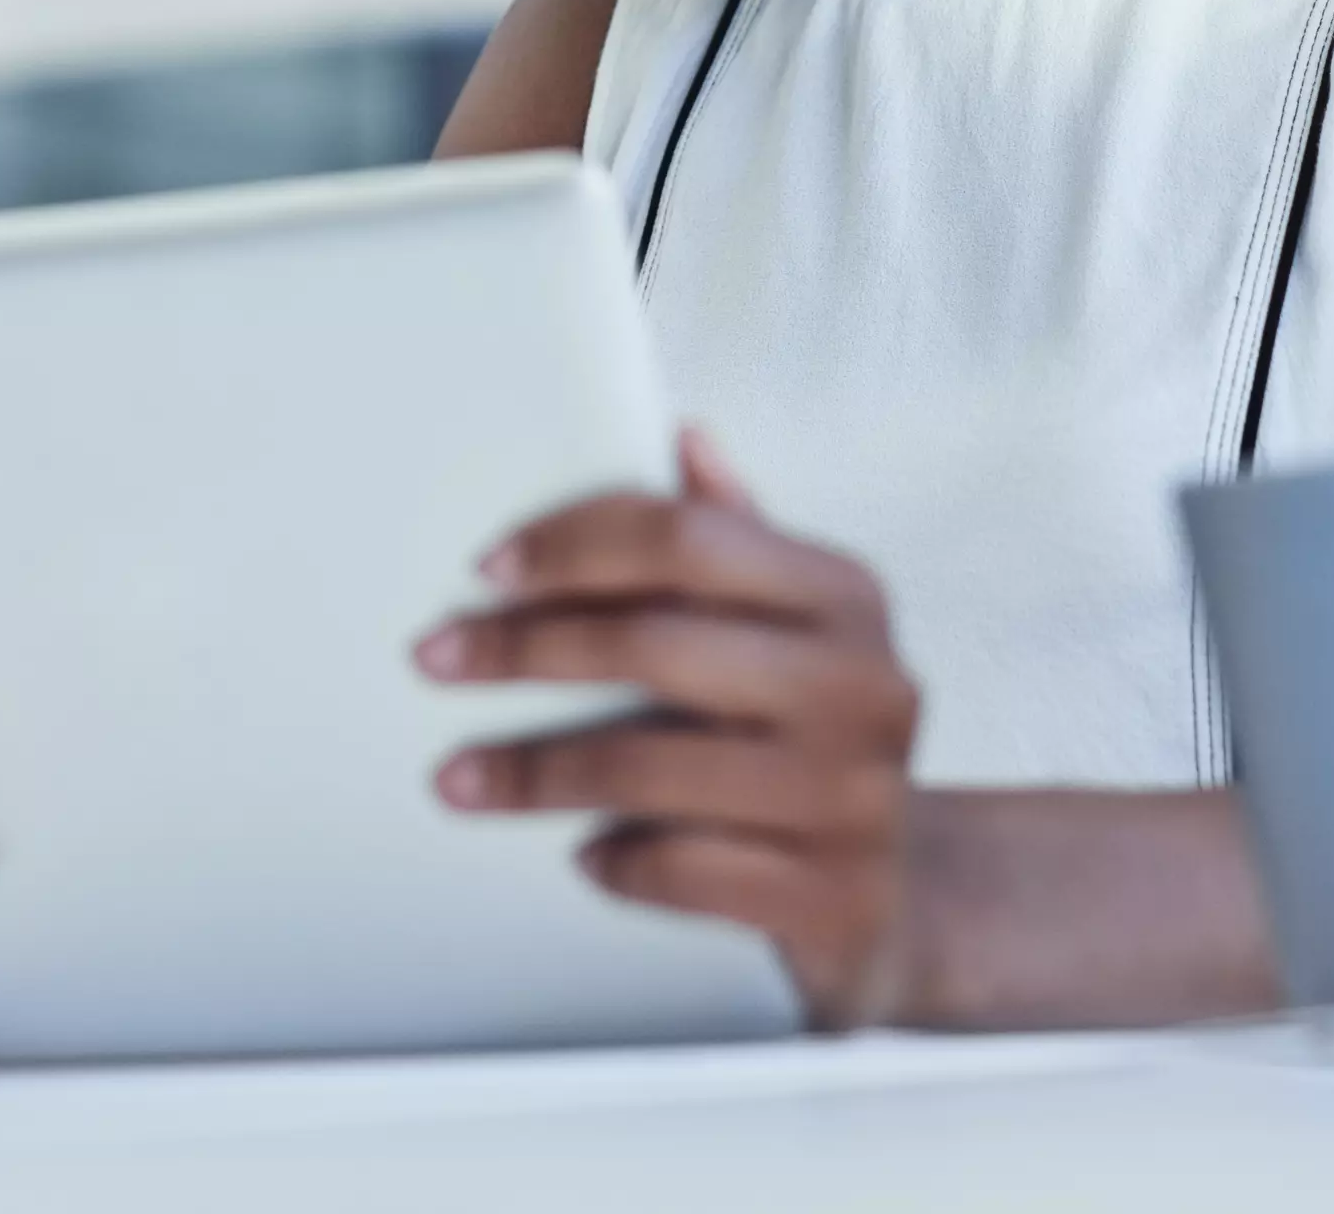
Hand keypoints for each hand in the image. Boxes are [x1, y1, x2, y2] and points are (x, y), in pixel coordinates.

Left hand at [415, 430, 923, 1027]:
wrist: (898, 895)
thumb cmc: (810, 739)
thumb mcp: (794, 629)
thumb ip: (737, 539)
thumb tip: (685, 437)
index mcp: (845, 595)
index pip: (689, 537)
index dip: (575, 544)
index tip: (486, 569)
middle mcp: (864, 685)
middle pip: (656, 644)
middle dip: (527, 650)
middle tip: (435, 659)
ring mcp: (854, 797)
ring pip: (652, 768)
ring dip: (534, 773)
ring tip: (457, 778)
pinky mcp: (833, 896)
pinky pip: (684, 871)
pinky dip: (616, 864)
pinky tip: (583, 856)